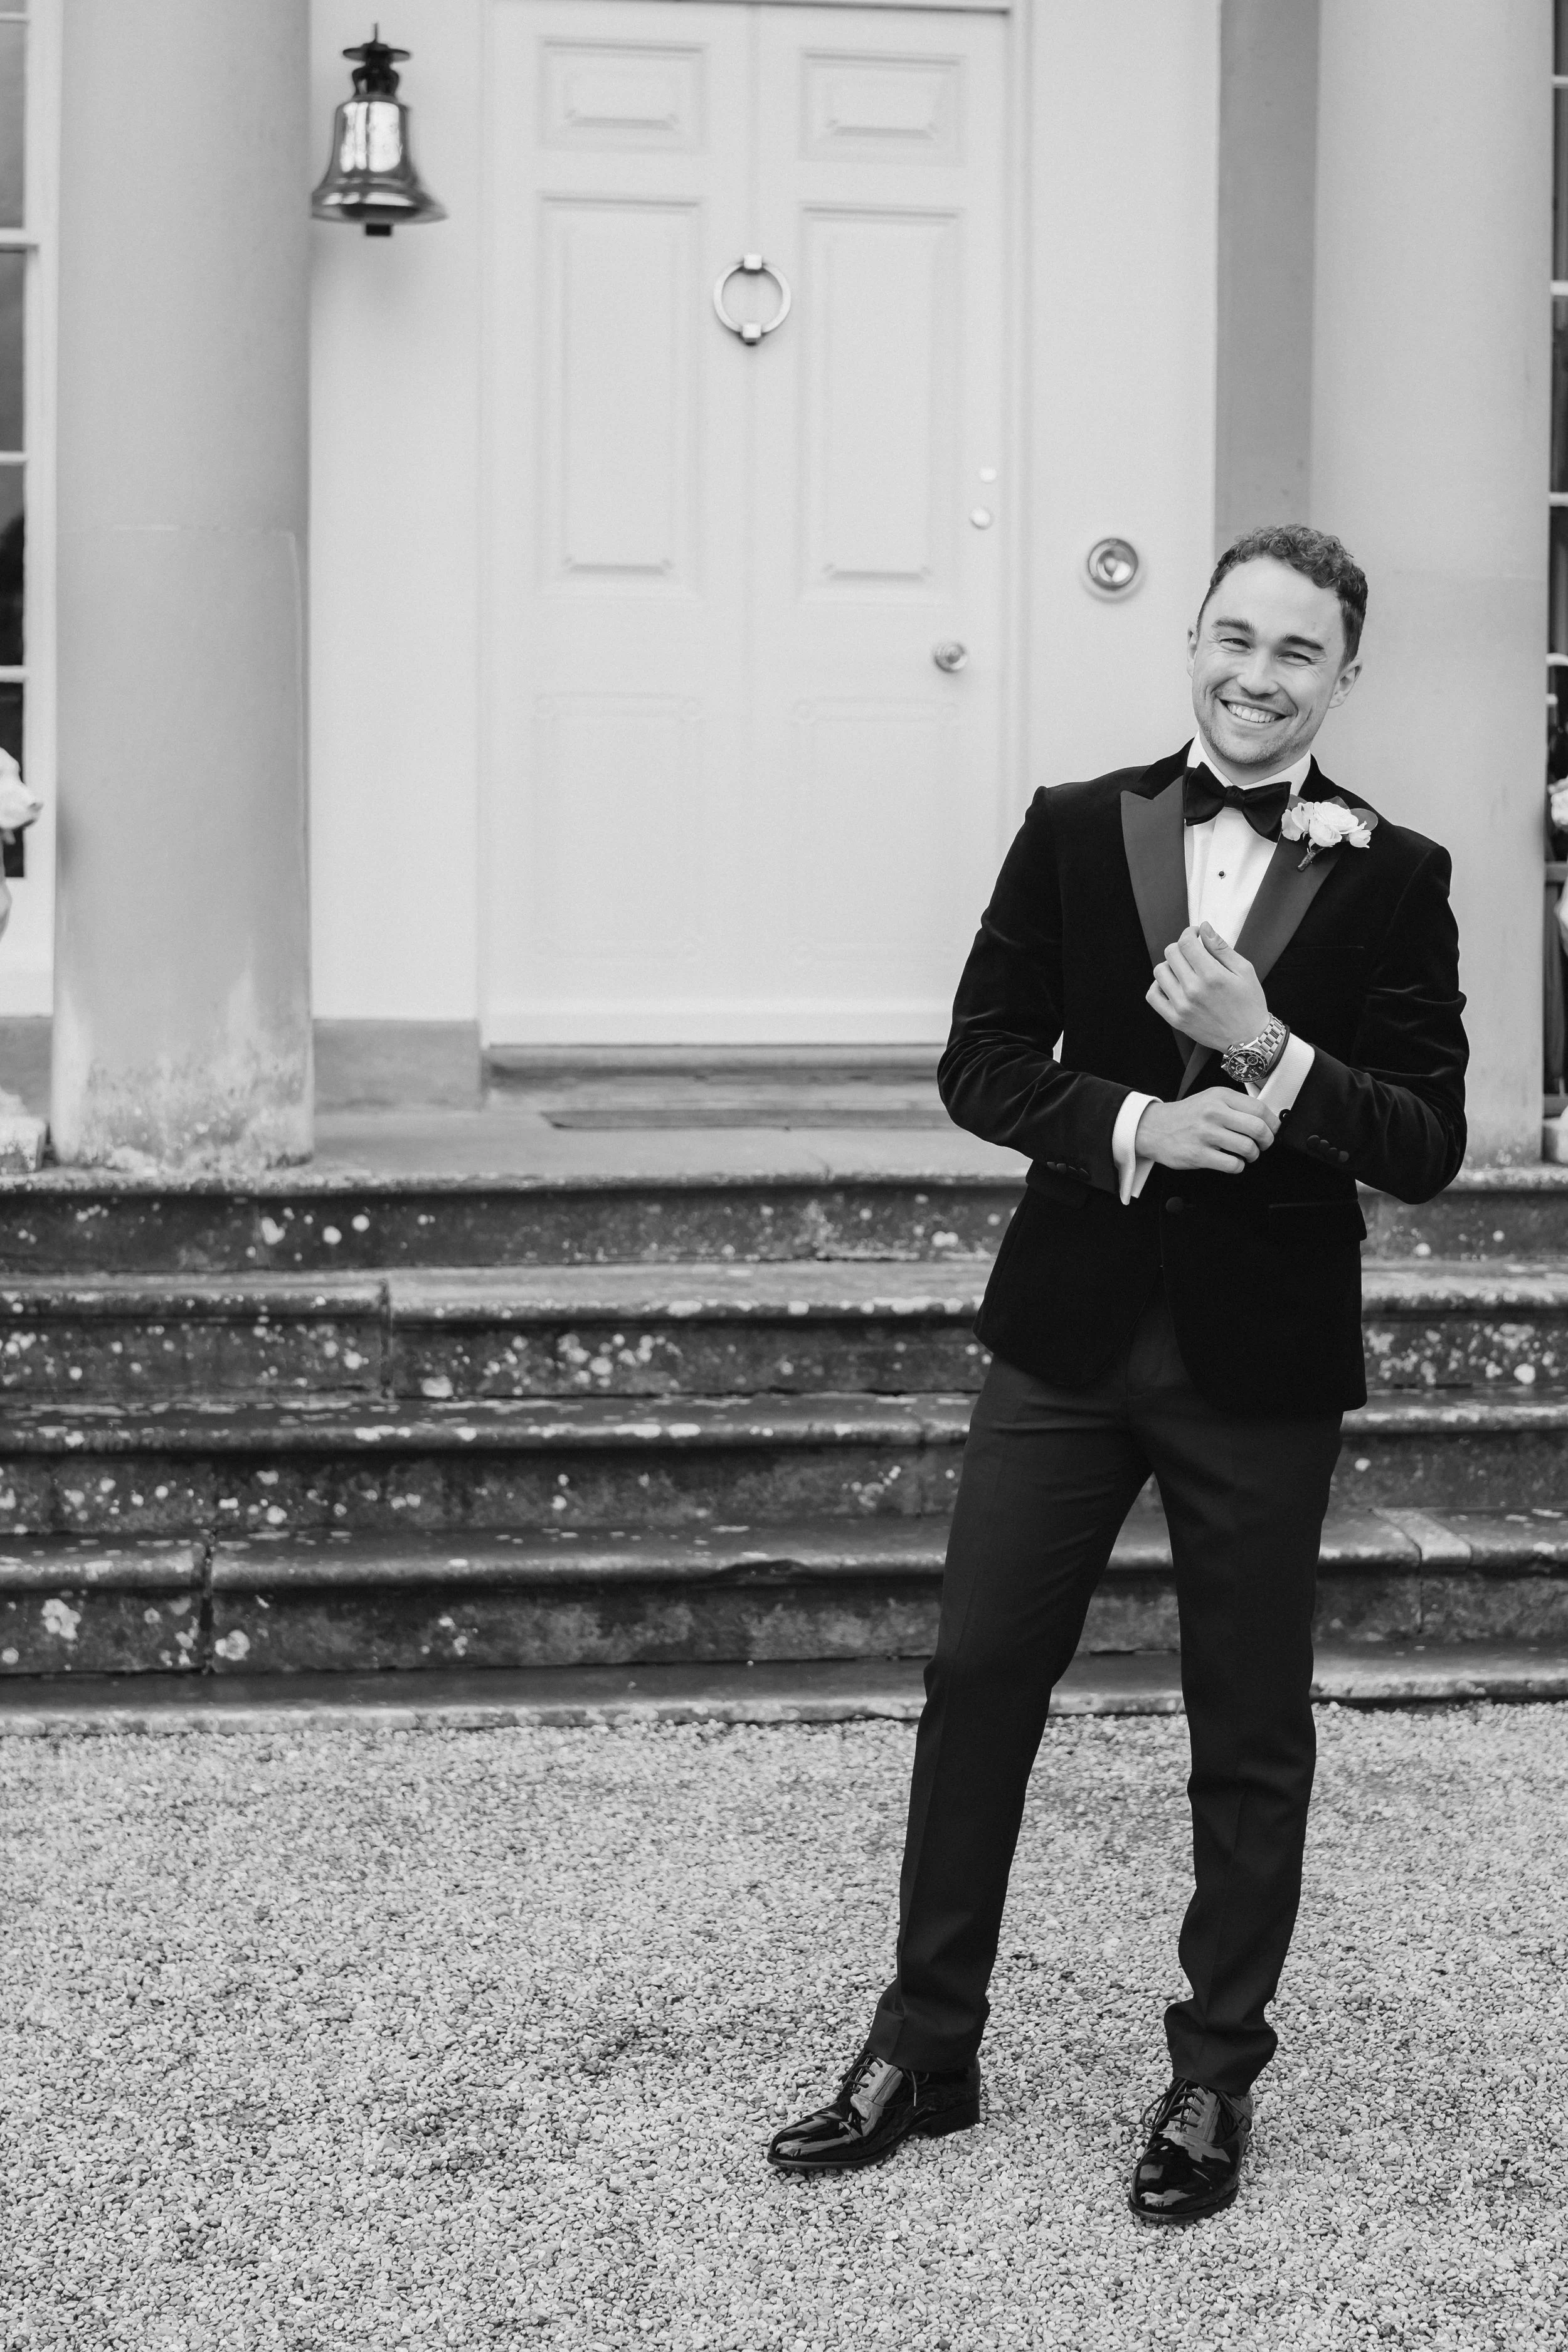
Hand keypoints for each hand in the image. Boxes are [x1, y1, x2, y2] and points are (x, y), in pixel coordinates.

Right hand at [1134, 1088, 1278, 1174]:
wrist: (1153, 1127)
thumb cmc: (1185, 1115)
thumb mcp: (1210, 1099)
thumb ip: (1235, 1105)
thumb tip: (1265, 1119)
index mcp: (1220, 1096)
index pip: (1259, 1108)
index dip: (1272, 1122)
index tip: (1273, 1129)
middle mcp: (1213, 1113)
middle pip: (1257, 1128)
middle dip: (1267, 1141)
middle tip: (1263, 1144)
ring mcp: (1206, 1134)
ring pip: (1247, 1148)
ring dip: (1253, 1155)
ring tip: (1247, 1154)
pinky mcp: (1199, 1155)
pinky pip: (1233, 1164)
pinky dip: (1238, 1166)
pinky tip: (1232, 1161)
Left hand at [1146, 923, 1268, 1050]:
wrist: (1248, 1038)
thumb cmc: (1249, 1003)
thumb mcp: (1244, 970)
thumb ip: (1221, 948)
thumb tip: (1204, 928)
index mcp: (1212, 976)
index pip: (1186, 943)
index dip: (1190, 933)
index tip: (1196, 935)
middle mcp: (1193, 990)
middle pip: (1171, 953)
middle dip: (1182, 947)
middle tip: (1193, 952)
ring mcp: (1181, 1006)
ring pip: (1160, 971)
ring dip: (1170, 965)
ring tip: (1185, 969)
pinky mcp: (1175, 1019)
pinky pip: (1153, 996)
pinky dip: (1159, 986)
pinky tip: (1172, 984)